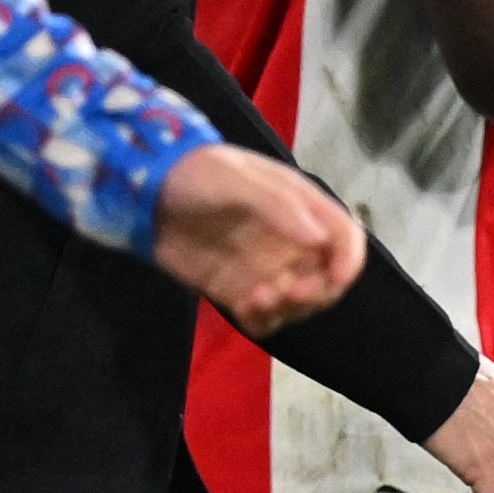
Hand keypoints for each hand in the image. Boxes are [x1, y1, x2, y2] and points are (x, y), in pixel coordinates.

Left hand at [152, 145, 366, 336]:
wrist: (145, 192)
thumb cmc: (197, 173)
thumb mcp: (237, 180)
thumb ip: (278, 207)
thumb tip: (319, 240)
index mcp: (301, 207)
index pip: (344, 238)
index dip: (348, 260)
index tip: (333, 278)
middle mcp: (291, 242)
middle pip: (327, 280)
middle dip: (315, 292)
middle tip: (285, 291)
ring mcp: (266, 268)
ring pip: (298, 304)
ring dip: (287, 308)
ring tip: (253, 298)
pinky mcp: (238, 290)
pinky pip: (264, 318)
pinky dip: (262, 320)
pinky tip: (242, 308)